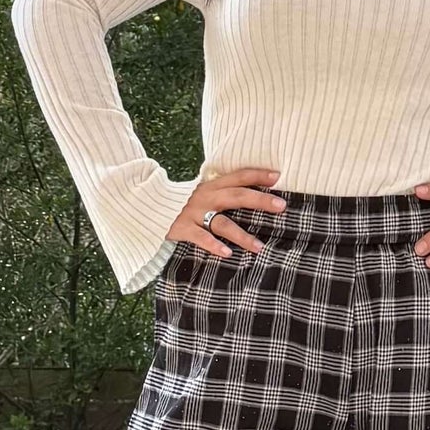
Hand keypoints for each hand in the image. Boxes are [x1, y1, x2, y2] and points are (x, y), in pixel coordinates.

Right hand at [169, 165, 286, 256]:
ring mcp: (194, 213)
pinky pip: (200, 238)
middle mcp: (206, 197)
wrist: (149, 206)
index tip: (278, 177)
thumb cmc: (183, 203)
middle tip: (281, 206)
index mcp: (212, 185)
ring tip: (260, 247)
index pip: (238, 176)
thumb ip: (223, 192)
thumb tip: (253, 195)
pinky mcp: (183, 229)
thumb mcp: (203, 192)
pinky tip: (227, 254)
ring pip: (222, 223)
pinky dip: (213, 245)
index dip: (258, 175)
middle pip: (237, 196)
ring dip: (242, 236)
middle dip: (260, 200)